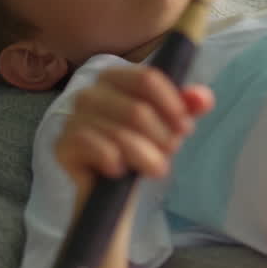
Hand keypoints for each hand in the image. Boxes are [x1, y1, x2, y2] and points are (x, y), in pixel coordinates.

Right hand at [54, 66, 213, 182]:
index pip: (147, 78)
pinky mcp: (63, 145)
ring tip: (157, 168)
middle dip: (162, 135)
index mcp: (114, 77)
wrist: (114, 190)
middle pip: (137, 110)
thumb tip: (203, 98)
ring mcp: (72, 119)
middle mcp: (89, 93)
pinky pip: (97, 149)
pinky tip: (121, 171)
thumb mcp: (168, 125)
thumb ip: (186, 107)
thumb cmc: (142, 147)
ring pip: (121, 134)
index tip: (186, 127)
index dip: (172, 104)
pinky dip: (116, 162)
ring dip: (146, 156)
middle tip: (171, 151)